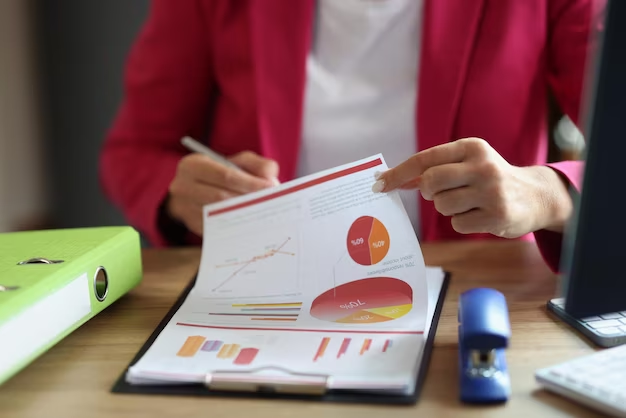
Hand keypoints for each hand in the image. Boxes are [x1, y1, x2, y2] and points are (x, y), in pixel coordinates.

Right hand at [166, 151, 278, 235]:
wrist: (199, 191)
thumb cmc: (223, 174)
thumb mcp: (239, 162)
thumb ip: (258, 165)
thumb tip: (269, 180)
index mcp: (192, 166)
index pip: (225, 175)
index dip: (250, 182)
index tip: (270, 188)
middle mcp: (182, 187)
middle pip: (221, 197)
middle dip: (248, 199)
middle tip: (270, 202)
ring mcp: (184, 209)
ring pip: (219, 215)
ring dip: (244, 214)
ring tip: (263, 212)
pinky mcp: (192, 225)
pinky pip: (217, 228)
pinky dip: (236, 225)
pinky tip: (252, 223)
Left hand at [373, 137, 572, 237]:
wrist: (535, 196)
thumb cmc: (490, 178)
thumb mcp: (466, 164)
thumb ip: (433, 169)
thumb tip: (393, 180)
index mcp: (472, 147)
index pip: (425, 158)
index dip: (399, 173)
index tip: (378, 184)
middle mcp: (483, 166)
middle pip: (430, 182)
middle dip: (429, 191)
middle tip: (441, 192)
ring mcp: (491, 191)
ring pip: (442, 205)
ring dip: (448, 208)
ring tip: (469, 202)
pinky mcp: (497, 215)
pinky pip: (457, 224)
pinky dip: (463, 222)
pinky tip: (480, 214)